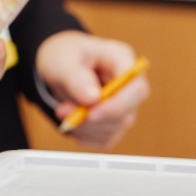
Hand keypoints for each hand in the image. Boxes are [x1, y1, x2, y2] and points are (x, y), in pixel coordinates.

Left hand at [34, 30, 148, 148]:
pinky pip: (103, 138)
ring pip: (114, 128)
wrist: (59, 67)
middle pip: (127, 113)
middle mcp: (128, 84)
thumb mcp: (62, 60)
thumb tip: (93, 98)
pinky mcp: (114, 124)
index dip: (118, 105)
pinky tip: (71, 119)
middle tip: (63, 112)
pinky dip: (83, 134)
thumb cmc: (64, 57)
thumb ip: (75, 77)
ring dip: (84, 126)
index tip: (91, 113)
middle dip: (94, 118)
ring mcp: (125, 106)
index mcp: (121, 59)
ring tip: (62, 110)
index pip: (136, 88)